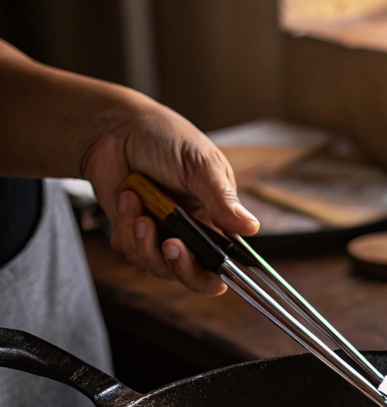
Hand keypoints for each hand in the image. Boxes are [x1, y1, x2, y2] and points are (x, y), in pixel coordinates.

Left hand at [82, 94, 259, 294]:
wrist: (114, 127)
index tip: (216, 279)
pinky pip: (130, 251)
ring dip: (145, 241)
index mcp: (217, 219)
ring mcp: (161, 236)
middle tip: (171, 244)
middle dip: (181, 265)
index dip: (222, 275)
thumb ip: (222, 199)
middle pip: (192, 276)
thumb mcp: (201, 164)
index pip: (227, 261)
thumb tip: (252, 227)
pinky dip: (126, 228)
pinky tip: (128, 198)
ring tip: (140, 206)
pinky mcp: (132, 234)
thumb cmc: (165, 138)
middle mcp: (191, 234)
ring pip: (157, 267)